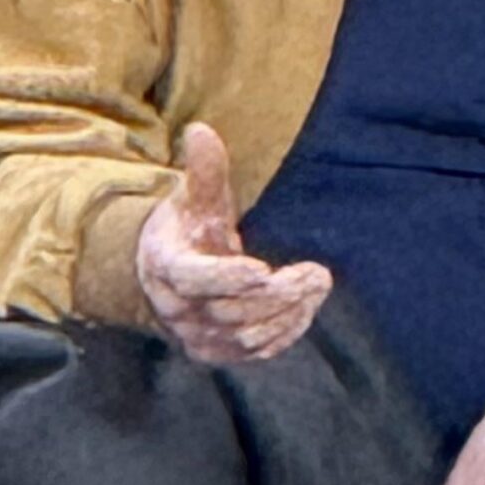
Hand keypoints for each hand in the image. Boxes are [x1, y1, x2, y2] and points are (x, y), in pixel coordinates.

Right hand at [137, 124, 332, 364]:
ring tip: (317, 286)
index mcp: (167, 267)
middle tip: (317, 274)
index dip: (227, 277)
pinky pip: (254, 351)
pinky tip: (306, 308)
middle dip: (277, 295)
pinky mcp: (218, 353)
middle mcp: (177, 309)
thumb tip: (201, 131)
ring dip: (287, 313)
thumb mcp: (195, 198)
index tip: (264, 270)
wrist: (167, 277)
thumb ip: (204, 171)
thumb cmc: (189, 229)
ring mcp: (197, 336)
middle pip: (229, 310)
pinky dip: (284, 332)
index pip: (194, 279)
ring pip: (245, 335)